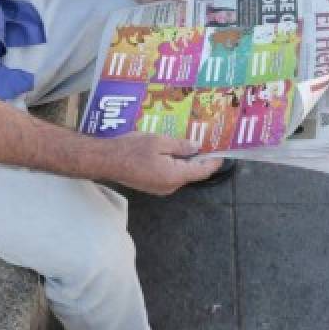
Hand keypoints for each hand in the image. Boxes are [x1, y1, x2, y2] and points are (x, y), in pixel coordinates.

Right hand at [107, 133, 224, 194]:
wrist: (106, 160)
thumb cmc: (132, 149)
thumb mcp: (159, 141)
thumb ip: (180, 146)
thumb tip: (196, 147)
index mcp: (175, 176)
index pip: (202, 171)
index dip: (213, 162)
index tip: (222, 152)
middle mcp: (170, 186)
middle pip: (191, 173)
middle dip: (198, 159)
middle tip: (204, 141)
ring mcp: (159, 188)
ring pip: (179, 174)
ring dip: (184, 160)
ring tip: (187, 143)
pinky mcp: (151, 185)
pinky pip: (168, 175)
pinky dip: (173, 164)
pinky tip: (169, 151)